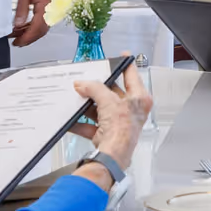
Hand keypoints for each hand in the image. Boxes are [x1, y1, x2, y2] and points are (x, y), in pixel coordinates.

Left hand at [13, 0, 53, 45]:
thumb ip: (22, 10)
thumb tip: (18, 25)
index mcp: (48, 3)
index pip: (39, 27)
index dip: (28, 37)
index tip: (19, 42)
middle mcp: (52, 6)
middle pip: (42, 29)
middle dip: (29, 37)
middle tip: (16, 42)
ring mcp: (50, 5)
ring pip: (42, 25)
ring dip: (29, 31)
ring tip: (16, 35)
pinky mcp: (47, 4)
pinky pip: (41, 18)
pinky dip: (32, 24)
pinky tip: (22, 26)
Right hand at [71, 58, 150, 189]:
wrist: (113, 155)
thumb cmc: (121, 130)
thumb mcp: (107, 101)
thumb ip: (93, 89)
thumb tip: (82, 84)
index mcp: (139, 99)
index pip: (132, 76)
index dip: (126, 64)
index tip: (121, 55)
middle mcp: (131, 110)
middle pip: (112, 92)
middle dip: (97, 88)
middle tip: (86, 80)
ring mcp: (119, 122)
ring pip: (100, 108)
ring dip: (87, 105)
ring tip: (76, 97)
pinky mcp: (107, 134)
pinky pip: (91, 124)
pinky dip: (81, 122)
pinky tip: (71, 118)